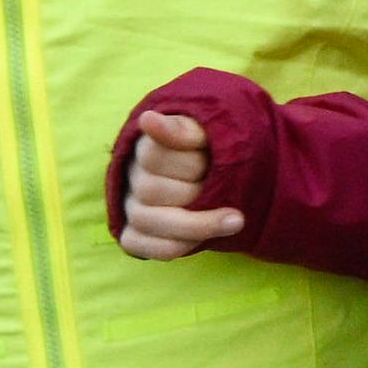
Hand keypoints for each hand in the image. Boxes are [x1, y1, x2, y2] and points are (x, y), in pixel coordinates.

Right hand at [111, 89, 247, 260]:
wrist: (216, 177)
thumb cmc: (209, 151)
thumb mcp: (204, 133)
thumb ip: (183, 129)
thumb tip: (148, 119)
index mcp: (144, 147)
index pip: (152, 155)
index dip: (189, 162)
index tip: (212, 159)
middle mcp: (131, 179)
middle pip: (150, 191)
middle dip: (195, 191)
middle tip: (222, 187)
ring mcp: (130, 208)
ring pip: (148, 222)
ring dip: (197, 225)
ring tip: (236, 220)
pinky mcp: (135, 236)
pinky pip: (144, 247)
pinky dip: (177, 246)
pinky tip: (208, 240)